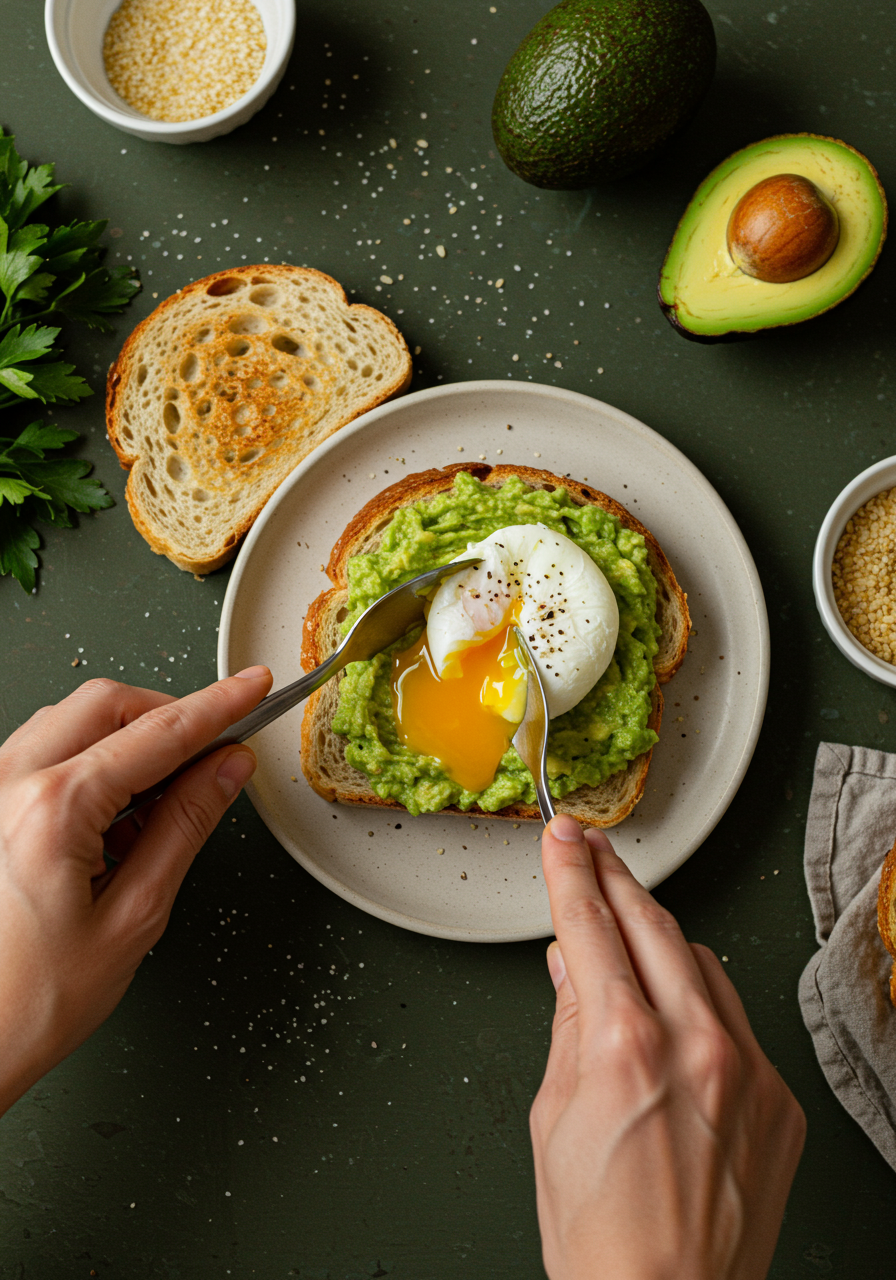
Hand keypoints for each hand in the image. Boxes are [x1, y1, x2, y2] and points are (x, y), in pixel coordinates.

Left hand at [0, 667, 272, 1115]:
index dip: (217, 706)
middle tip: (215, 752)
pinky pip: (41, 752)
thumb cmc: (30, 1001)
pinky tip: (112, 816)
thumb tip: (226, 770)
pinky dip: (89, 762)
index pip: (158, 733)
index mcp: (52, 810)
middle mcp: (6, 784)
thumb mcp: (135, 916)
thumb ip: (186, 827)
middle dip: (168, 716)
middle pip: (107, 703)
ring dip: (125, 740)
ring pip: (70, 720)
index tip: (252, 687)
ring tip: (160, 803)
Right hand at [531, 815, 804, 1279]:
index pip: (592, 927)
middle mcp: (697, 1046)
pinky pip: (737, 1020)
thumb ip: (568, 1024)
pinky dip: (702, 1006)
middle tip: (593, 850)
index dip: (572, 873)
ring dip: (661, 940)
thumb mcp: (552, 1117)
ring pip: (702, 963)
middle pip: (653, 925)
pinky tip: (676, 1019)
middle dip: (617, 878)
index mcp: (625, 1047)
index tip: (563, 839)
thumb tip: (572, 964)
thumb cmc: (600, 1236)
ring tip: (629, 937)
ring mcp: (749, 1071)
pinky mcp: (780, 1100)